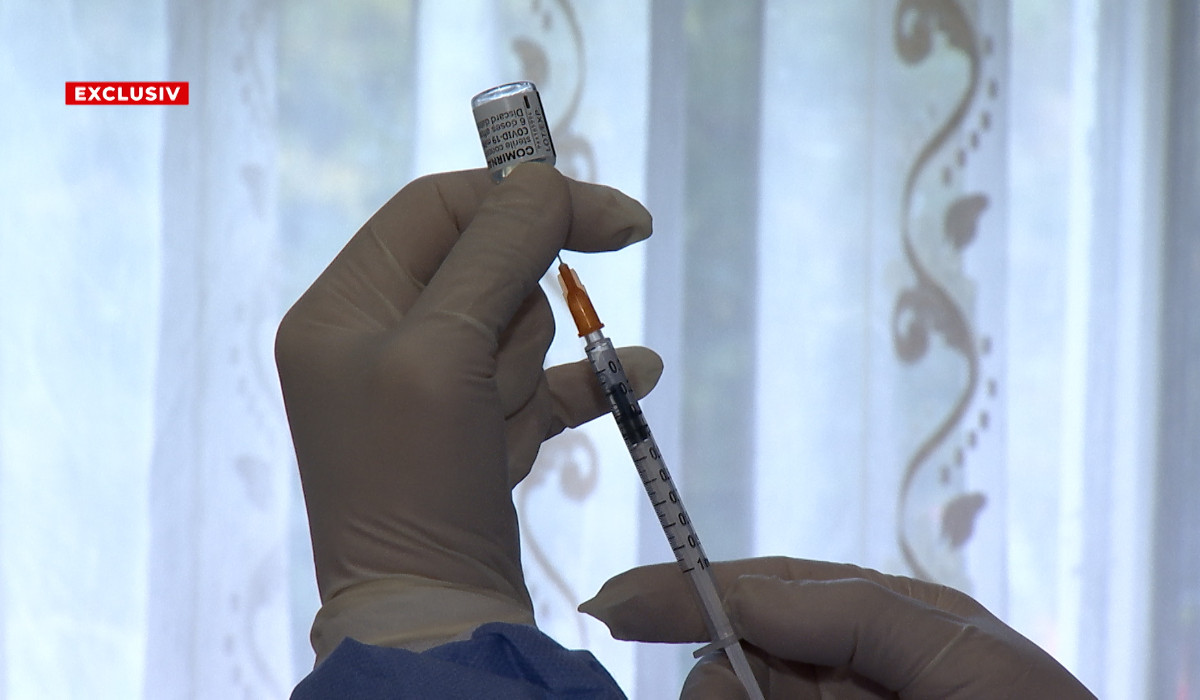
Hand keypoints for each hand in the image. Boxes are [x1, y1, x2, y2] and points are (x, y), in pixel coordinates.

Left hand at [276, 164, 661, 661]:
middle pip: (488, 270)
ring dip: (527, 380)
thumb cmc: (415, 486)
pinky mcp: (474, 429)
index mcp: (344, 304)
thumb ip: (496, 250)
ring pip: (521, 330)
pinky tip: (634, 376)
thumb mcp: (443, 350)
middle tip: (489, 387)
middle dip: (516, 325)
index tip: (619, 221)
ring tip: (491, 440)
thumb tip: (545, 180)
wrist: (432, 621)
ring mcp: (428, 385)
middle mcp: (377, 336)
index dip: (527, 199)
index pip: (442, 207)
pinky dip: (579, 385)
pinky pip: (541, 381)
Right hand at [579, 557, 1094, 698]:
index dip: (682, 588)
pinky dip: (739, 699)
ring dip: (736, 697)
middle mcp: (834, 671)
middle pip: (733, 657)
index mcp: (869, 619)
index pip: (757, 587)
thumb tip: (731, 600)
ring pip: (733, 696)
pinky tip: (759, 695)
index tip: (611, 603)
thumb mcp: (955, 651)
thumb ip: (845, 612)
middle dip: (725, 675)